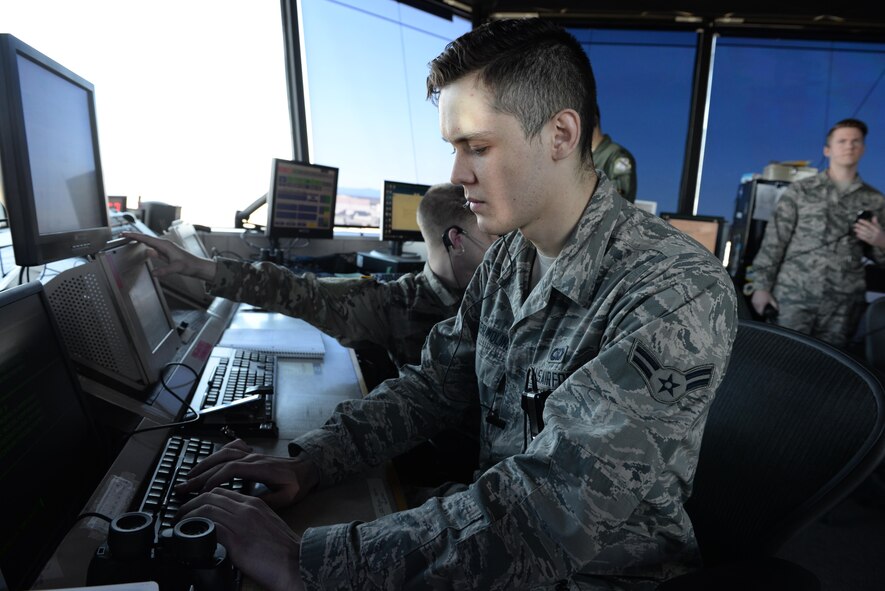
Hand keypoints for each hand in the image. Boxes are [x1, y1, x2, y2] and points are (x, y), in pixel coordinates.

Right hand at [121, 231, 216, 281]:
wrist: (198, 266)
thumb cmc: (190, 265)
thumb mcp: (177, 268)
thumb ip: (165, 270)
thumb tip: (154, 273)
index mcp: (165, 245)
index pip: (146, 239)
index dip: (134, 236)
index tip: (125, 234)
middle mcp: (164, 244)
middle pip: (146, 238)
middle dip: (133, 236)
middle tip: (122, 235)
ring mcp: (165, 248)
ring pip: (149, 242)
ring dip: (139, 240)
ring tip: (128, 239)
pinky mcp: (166, 253)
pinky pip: (153, 248)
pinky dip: (145, 246)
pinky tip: (142, 247)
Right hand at [174, 439, 319, 509]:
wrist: (306, 470)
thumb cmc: (297, 484)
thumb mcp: (286, 497)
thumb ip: (267, 500)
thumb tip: (247, 504)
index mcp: (260, 468)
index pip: (231, 469)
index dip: (214, 480)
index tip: (202, 492)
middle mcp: (253, 458)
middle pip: (221, 462)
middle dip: (200, 474)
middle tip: (183, 487)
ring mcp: (251, 454)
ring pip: (222, 454)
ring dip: (204, 464)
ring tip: (188, 476)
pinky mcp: (250, 455)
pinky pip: (230, 449)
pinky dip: (216, 455)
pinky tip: (208, 462)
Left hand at [178, 487, 304, 590]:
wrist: (297, 563)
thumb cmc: (286, 551)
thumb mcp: (269, 526)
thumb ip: (251, 520)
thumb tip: (234, 527)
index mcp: (256, 504)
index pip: (222, 492)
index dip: (204, 496)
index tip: (195, 506)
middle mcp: (247, 508)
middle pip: (210, 496)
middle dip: (191, 502)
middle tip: (181, 513)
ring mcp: (241, 522)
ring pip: (206, 508)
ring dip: (188, 513)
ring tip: (180, 522)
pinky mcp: (236, 540)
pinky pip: (209, 525)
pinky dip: (194, 526)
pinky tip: (189, 533)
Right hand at [750, 289, 777, 316]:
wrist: (759, 288)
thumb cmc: (765, 294)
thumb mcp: (771, 299)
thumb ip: (774, 305)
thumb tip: (777, 309)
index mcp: (761, 305)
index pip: (760, 313)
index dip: (762, 314)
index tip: (764, 314)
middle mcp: (756, 305)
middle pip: (757, 311)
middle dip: (760, 312)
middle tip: (763, 311)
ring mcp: (753, 303)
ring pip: (755, 308)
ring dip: (758, 309)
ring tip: (761, 307)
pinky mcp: (752, 300)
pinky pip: (754, 305)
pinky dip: (756, 305)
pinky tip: (759, 303)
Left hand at [854, 217, 884, 246]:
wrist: (883, 241)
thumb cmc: (880, 233)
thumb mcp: (879, 227)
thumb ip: (875, 222)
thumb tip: (874, 216)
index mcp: (877, 229)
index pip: (870, 225)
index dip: (864, 222)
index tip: (859, 220)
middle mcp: (875, 234)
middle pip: (866, 229)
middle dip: (860, 226)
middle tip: (855, 224)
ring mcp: (873, 238)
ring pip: (865, 234)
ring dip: (859, 231)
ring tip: (854, 229)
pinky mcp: (870, 242)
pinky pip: (865, 239)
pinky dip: (860, 236)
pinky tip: (857, 234)